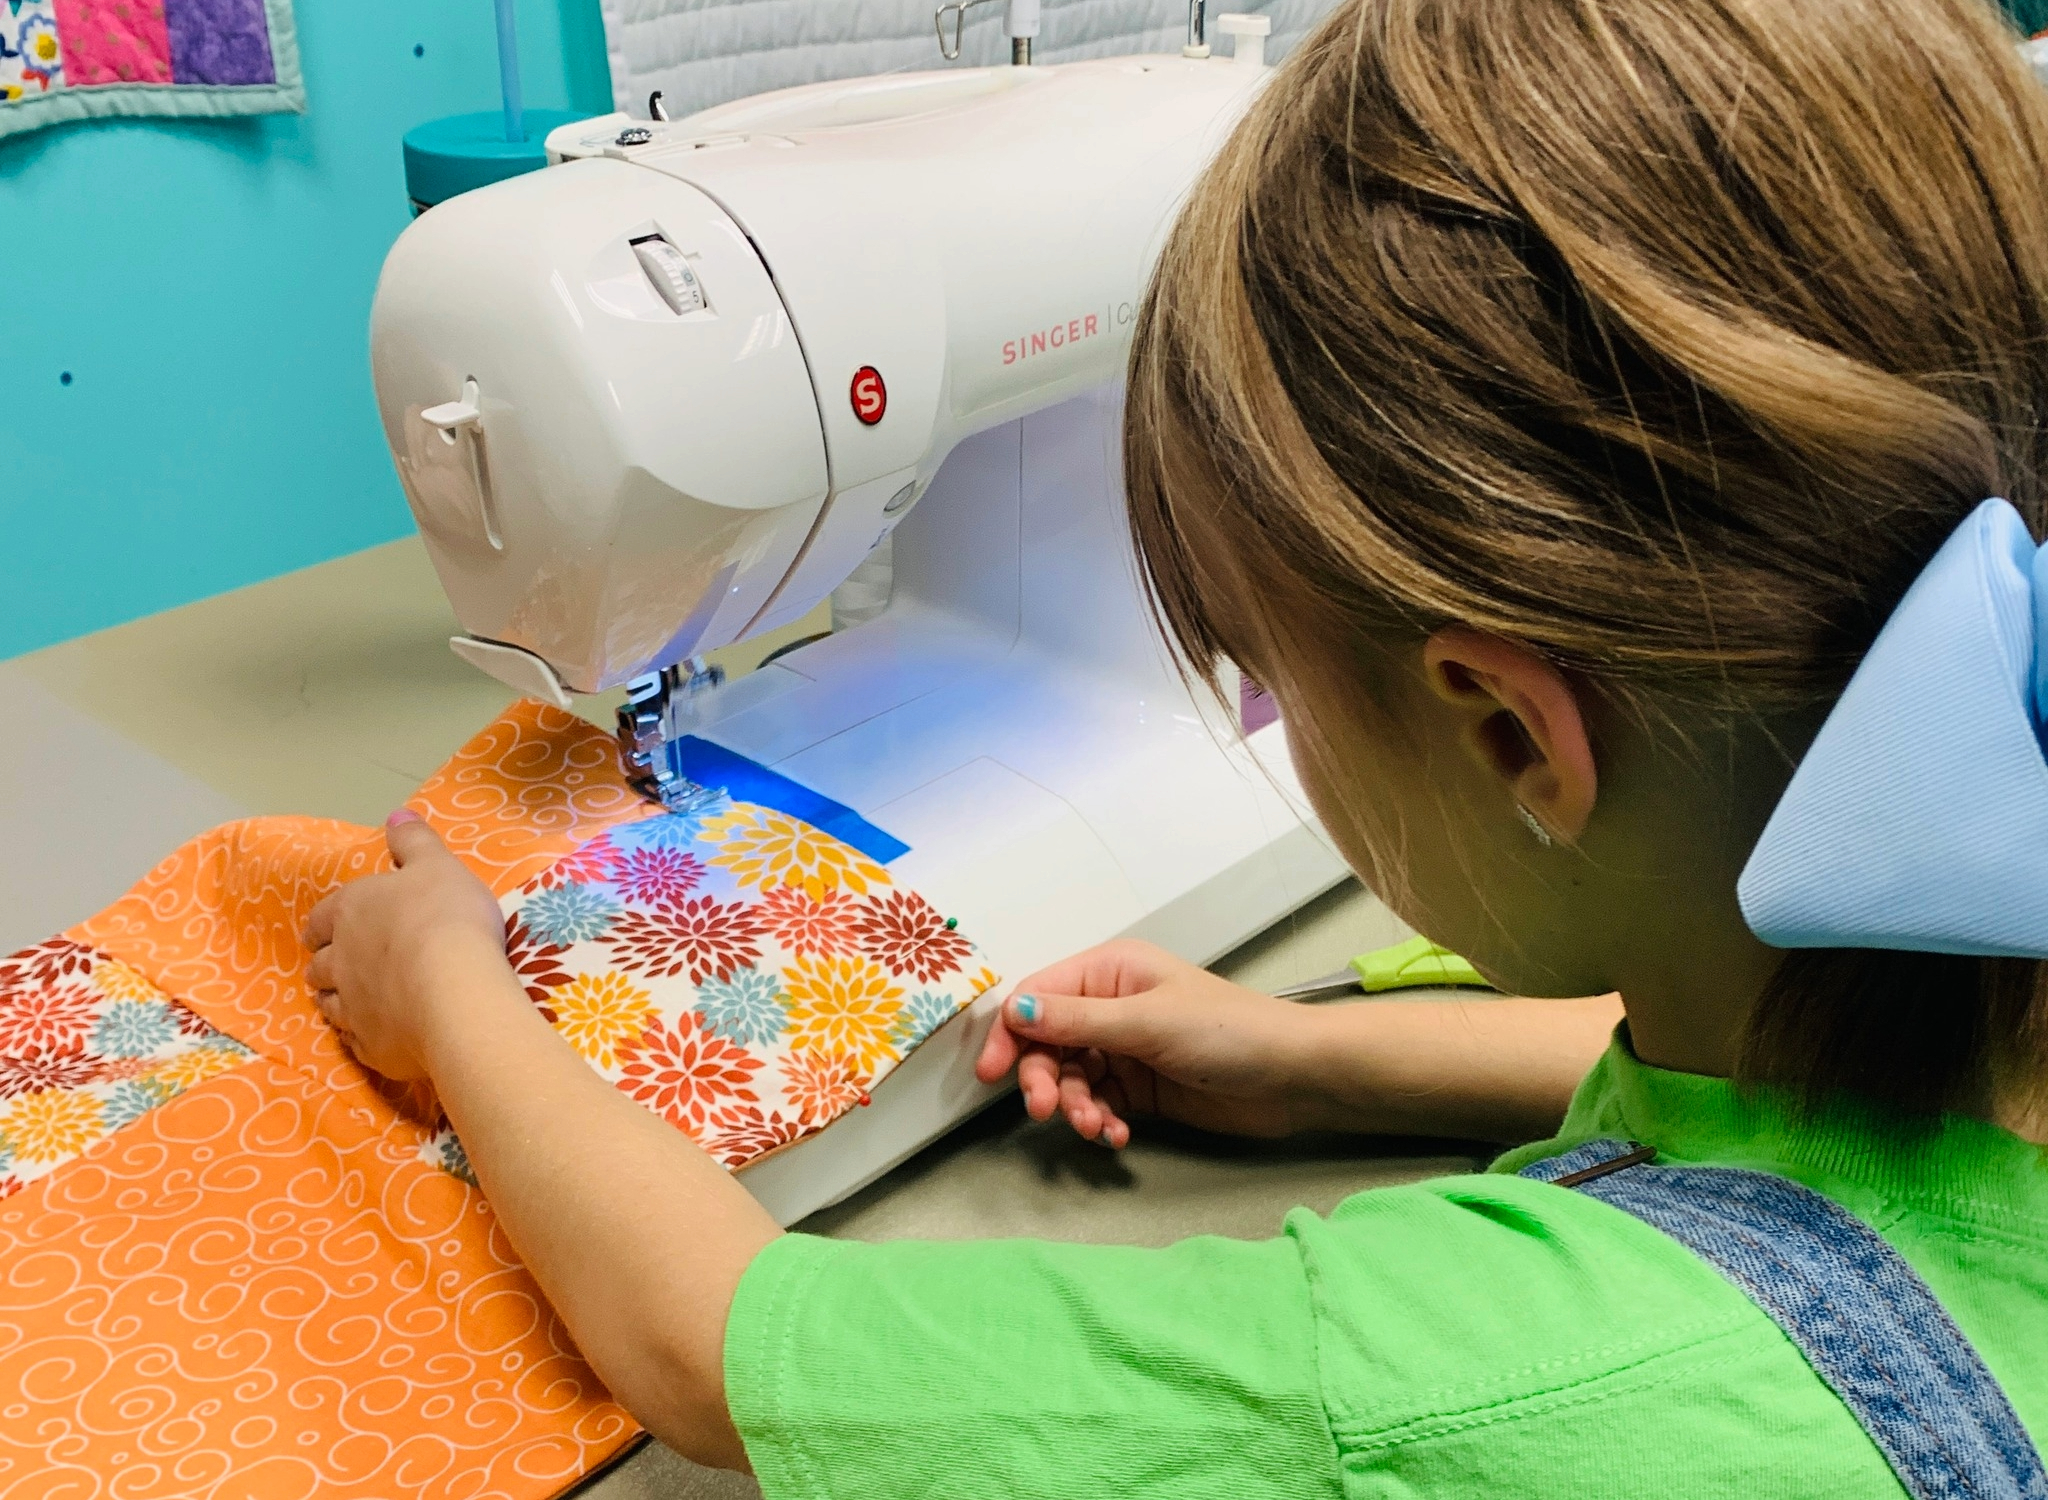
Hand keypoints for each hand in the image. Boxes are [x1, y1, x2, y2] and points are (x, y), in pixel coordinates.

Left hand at [303, 810, 516, 1080]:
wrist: (455, 990)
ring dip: (336, 1000)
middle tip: (342, 966)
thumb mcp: (438, 866)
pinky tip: (373, 1035)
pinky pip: (355, 1042)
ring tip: (351, 1001)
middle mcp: (340, 959)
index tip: (325, 931)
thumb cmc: (446, 917)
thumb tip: (395, 814)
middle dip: (327, 964)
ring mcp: (351, 1007)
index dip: (322, 924)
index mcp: (351, 911)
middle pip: (319, 965)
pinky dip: (360, 1036)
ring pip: (329, 1004)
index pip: (321, 918)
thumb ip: (414, 841)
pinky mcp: (369, 1046)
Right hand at [972, 939, 1321, 1146]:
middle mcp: (1110, 1005)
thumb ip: (1076, 1020)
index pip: (1038, 995)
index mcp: (1110, 971)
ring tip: (1097, 1128)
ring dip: (1076, 1106)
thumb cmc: (1227, 1032)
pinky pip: (1097, 1103)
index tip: (993, 1074)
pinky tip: (1117, 1136)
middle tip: (1049, 1112)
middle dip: (1045, 1079)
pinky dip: (1099, 1121)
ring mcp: (1125, 1048)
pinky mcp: (1140, 1087)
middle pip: (1048, 1042)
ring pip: (1071, 1078)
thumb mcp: (1146, 1023)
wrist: (1293, 1077)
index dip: (1010, 1032)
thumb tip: (1013, 1008)